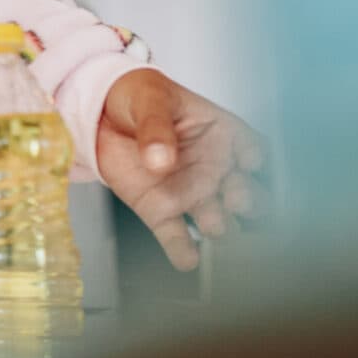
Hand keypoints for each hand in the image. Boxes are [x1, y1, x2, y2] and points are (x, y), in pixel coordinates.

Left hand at [96, 68, 269, 269]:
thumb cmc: (138, 97)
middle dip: (250, 201)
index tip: (249, 161)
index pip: (254, 150)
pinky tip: (187, 260)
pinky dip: (182, 250)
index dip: (257, 159)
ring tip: (214, 224)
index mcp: (222, 136)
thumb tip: (161, 159)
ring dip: (220, 225)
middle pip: (248, 193)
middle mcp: (215, 170)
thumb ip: (156, 128)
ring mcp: (190, 192)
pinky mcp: (160, 209)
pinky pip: (176, 236)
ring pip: (218, 219)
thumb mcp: (150, 100)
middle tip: (237, 198)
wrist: (101, 112)